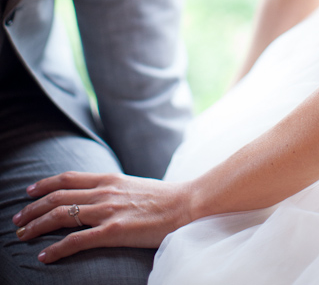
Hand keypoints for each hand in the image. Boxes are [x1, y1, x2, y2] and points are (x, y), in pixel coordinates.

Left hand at [12, 171, 195, 262]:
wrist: (186, 204)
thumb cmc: (163, 199)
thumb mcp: (133, 186)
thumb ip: (113, 189)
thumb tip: (97, 195)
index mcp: (109, 179)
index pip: (68, 178)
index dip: (44, 185)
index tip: (28, 192)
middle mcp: (104, 191)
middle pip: (58, 196)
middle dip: (33, 208)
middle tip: (17, 219)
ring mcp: (107, 211)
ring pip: (61, 216)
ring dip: (36, 226)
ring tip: (22, 235)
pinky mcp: (113, 231)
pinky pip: (76, 240)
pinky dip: (56, 249)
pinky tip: (44, 256)